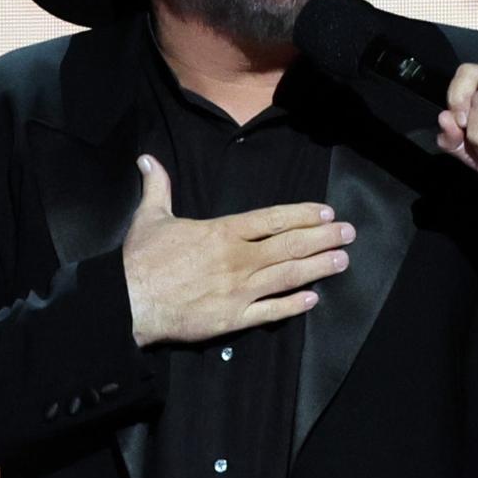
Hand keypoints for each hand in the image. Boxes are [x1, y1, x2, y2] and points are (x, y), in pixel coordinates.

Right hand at [122, 154, 352, 346]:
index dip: (302, 215)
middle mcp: (237, 259)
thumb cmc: (141, 259)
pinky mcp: (232, 319)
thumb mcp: (150, 217)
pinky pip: (270, 312)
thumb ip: (158, 186)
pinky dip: (293, 306)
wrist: (128, 302)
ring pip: (287, 276)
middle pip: (289, 246)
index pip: (271, 220)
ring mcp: (238, 290)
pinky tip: (313, 300)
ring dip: (318, 268)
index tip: (326, 212)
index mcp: (222, 232)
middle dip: (323, 238)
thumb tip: (147, 159)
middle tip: (349, 234)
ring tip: (342, 261)